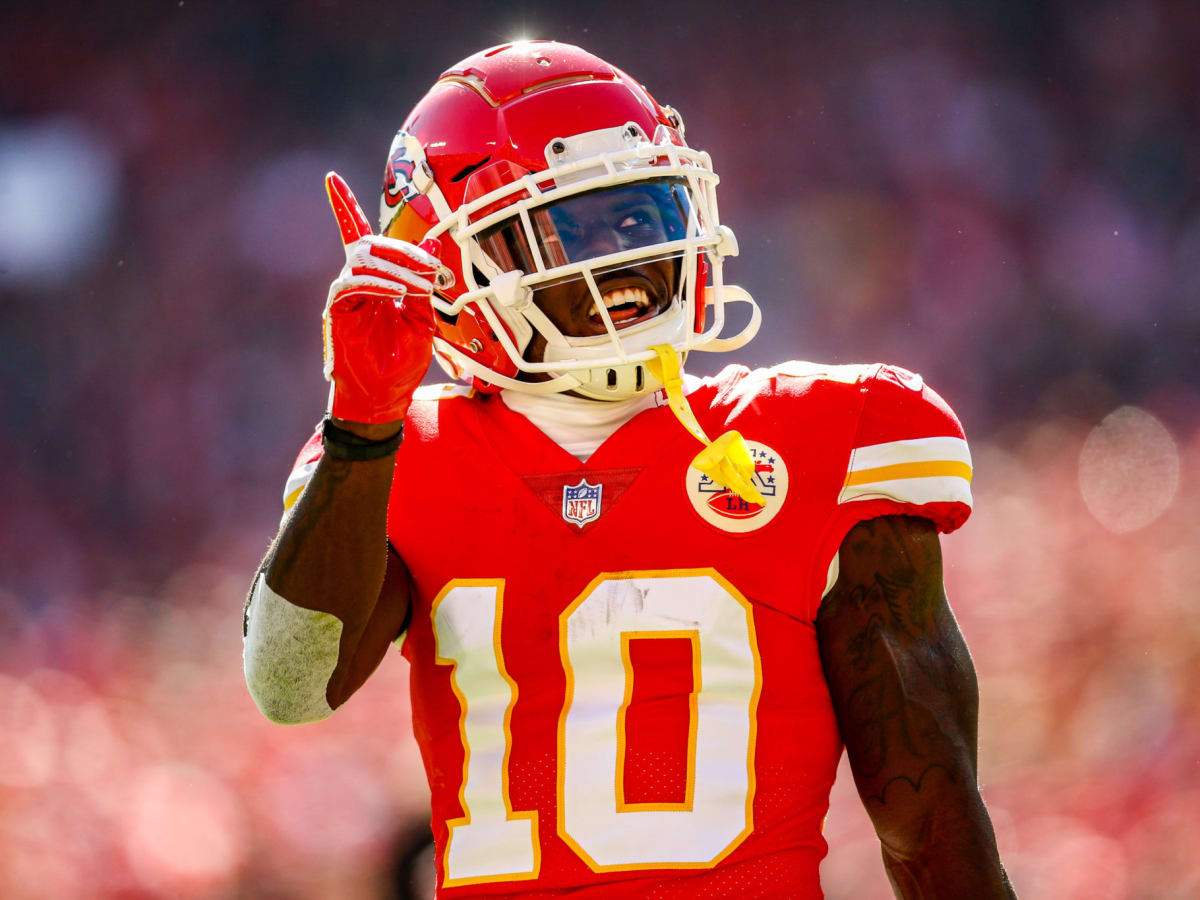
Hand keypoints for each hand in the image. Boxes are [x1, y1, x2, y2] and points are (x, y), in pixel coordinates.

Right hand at [322, 172, 439, 426]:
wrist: (385, 395)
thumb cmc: (401, 361)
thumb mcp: (423, 317)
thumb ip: (423, 280)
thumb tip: (432, 242)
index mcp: (377, 280)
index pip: (358, 235)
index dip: (343, 206)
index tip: (330, 178)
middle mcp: (357, 282)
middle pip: (371, 243)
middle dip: (403, 249)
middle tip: (430, 270)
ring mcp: (346, 295)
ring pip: (363, 258)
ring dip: (396, 266)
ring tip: (418, 285)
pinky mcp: (338, 310)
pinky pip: (353, 282)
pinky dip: (379, 282)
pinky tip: (398, 293)